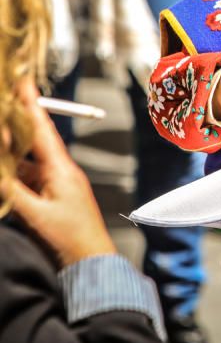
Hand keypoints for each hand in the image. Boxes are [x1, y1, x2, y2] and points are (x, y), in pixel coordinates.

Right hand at [0, 80, 115, 266]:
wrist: (91, 262)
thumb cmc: (69, 238)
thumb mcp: (34, 214)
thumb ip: (10, 190)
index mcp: (60, 168)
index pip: (41, 129)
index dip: (30, 104)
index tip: (22, 80)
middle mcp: (59, 171)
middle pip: (32, 141)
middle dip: (14, 123)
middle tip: (4, 103)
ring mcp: (56, 184)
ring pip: (27, 160)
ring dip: (10, 149)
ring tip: (2, 135)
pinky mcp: (51, 197)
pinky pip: (28, 177)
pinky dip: (13, 170)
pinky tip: (5, 167)